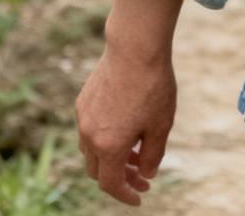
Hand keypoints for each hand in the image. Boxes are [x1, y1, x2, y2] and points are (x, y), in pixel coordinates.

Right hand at [75, 42, 176, 205]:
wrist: (135, 47)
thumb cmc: (153, 85)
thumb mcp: (161, 124)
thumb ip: (152, 156)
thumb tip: (146, 175)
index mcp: (109, 147)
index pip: (111, 184)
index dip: (126, 195)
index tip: (140, 197)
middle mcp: (89, 136)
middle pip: (98, 171)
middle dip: (120, 178)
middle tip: (142, 175)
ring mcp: (83, 118)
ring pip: (92, 151)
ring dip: (112, 157)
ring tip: (137, 151)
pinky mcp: (83, 101)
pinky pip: (90, 129)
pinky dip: (105, 138)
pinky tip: (126, 126)